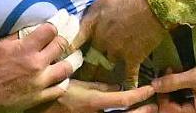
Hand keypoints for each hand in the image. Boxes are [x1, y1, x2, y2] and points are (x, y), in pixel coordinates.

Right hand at [0, 23, 75, 110]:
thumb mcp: (0, 44)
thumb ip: (19, 35)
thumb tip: (33, 26)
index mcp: (26, 48)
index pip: (50, 30)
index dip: (56, 22)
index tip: (60, 19)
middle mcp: (37, 64)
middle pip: (61, 45)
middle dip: (66, 36)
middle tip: (70, 31)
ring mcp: (40, 82)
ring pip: (66, 68)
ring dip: (72, 60)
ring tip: (74, 55)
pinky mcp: (40, 96)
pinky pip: (60, 88)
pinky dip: (63, 81)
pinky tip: (63, 76)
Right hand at [27, 80, 156, 112]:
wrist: (41, 110)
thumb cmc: (57, 93)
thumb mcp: (76, 84)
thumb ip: (97, 85)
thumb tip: (118, 85)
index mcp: (94, 103)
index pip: (123, 99)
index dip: (140, 94)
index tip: (151, 88)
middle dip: (143, 111)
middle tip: (154, 104)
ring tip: (146, 109)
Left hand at [73, 0, 166, 88]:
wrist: (153, 2)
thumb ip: (92, 13)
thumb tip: (83, 20)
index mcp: (92, 24)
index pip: (74, 41)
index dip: (67, 51)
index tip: (63, 58)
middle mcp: (101, 40)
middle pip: (88, 59)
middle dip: (83, 69)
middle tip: (78, 76)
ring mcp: (117, 51)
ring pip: (105, 68)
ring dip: (102, 75)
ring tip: (98, 84)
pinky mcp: (133, 57)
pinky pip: (128, 75)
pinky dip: (128, 83)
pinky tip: (126, 89)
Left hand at [153, 58, 195, 112]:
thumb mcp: (195, 77)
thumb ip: (173, 82)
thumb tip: (154, 85)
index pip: (170, 111)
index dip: (161, 96)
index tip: (159, 80)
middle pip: (174, 106)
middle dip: (167, 90)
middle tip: (165, 72)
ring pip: (180, 98)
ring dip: (174, 85)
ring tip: (172, 69)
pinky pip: (188, 93)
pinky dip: (182, 83)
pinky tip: (181, 71)